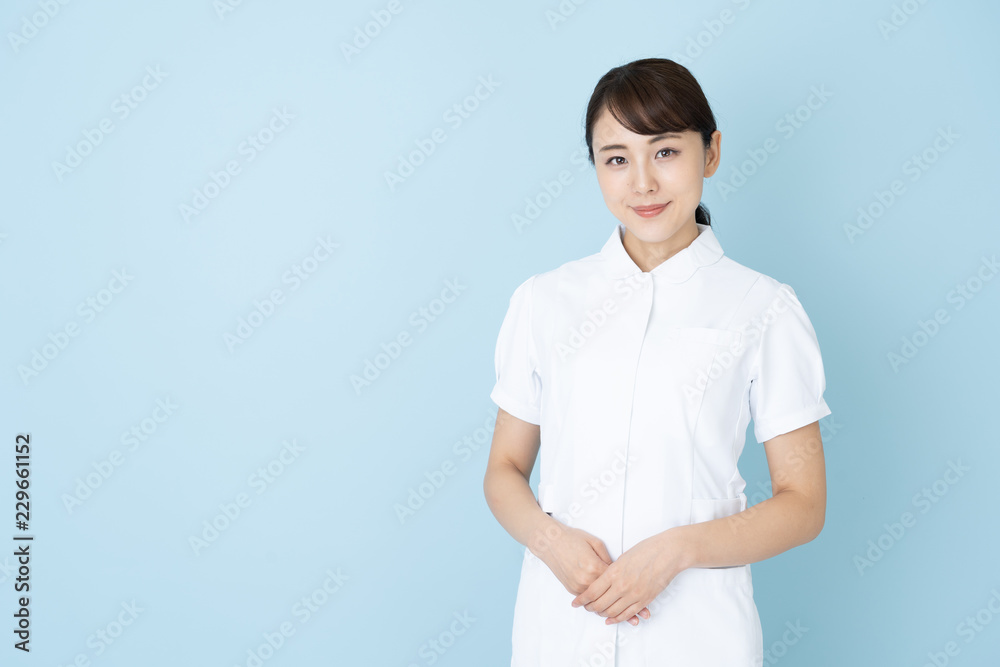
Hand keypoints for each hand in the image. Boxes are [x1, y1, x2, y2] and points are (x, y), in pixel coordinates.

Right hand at [531, 518, 649, 625]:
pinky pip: (589, 601)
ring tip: (629, 618)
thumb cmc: (572, 538)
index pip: (616, 583)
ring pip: (599, 604)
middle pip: (609, 599)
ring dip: (614, 612)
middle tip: (639, 616)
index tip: (641, 598)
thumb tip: (619, 570)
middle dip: (625, 609)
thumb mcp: (595, 543)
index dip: (630, 591)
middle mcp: (586, 580)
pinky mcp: (572, 589)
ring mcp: (578, 586)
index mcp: (595, 567)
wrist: (550, 541)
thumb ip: (609, 559)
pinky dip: (600, 606)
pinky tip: (610, 611)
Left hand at [570, 531, 681, 624]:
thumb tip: (603, 579)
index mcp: (614, 572)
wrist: (668, 553)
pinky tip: (610, 619)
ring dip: (602, 614)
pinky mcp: (644, 600)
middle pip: (599, 604)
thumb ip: (611, 570)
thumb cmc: (647, 550)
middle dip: (589, 608)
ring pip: (612, 612)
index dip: (581, 599)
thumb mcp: (622, 557)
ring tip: (597, 612)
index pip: (592, 591)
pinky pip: (627, 614)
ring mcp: (633, 595)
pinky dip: (617, 619)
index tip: (575, 602)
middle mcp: (622, 586)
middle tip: (585, 607)